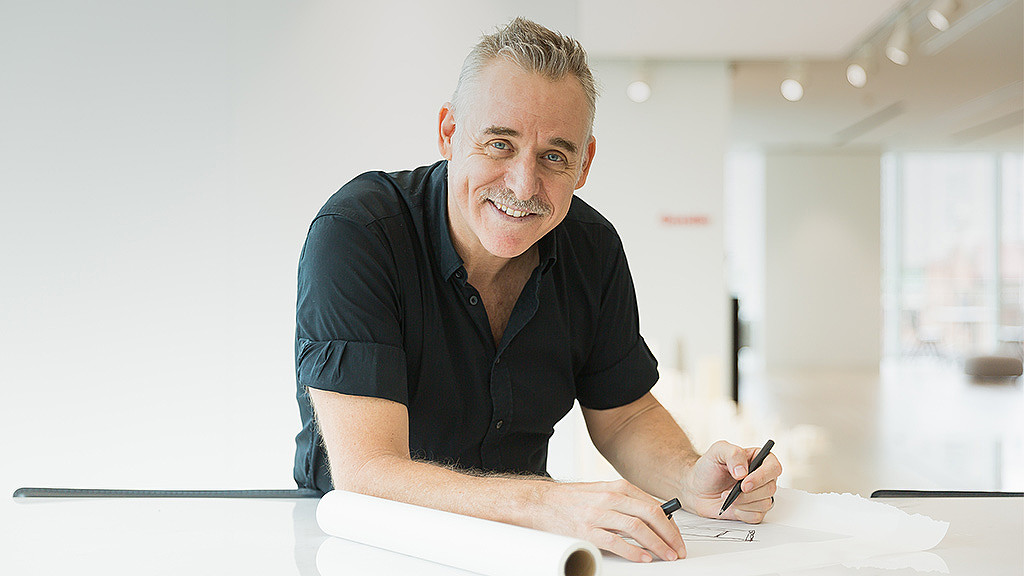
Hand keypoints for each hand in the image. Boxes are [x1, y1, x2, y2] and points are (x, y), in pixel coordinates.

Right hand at [535, 479, 686, 562]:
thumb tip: (653, 516)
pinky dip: (633, 551)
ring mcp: (598, 514)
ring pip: (638, 528)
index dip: (671, 524)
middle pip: (651, 515)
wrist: (540, 502)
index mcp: (617, 487)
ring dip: (657, 545)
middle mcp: (610, 497)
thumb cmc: (572, 499)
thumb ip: (626, 501)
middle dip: (670, 535)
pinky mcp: (587, 530)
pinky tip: (643, 558)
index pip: (654, 505)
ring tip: (666, 555)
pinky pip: (616, 542)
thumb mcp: (602, 491)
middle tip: (678, 549)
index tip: (677, 538)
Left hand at [681, 440, 780, 522]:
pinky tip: (731, 506)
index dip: (762, 477)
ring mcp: (759, 494)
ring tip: (726, 497)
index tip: (744, 483)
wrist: (697, 488)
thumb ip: (733, 454)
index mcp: (759, 459)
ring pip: (765, 504)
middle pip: (770, 488)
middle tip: (729, 492)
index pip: (773, 467)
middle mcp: (762, 477)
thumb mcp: (717, 451)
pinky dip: (742, 513)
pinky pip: (757, 516)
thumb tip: (743, 472)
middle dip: (748, 493)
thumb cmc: (708, 468)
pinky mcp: (753, 510)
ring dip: (743, 503)